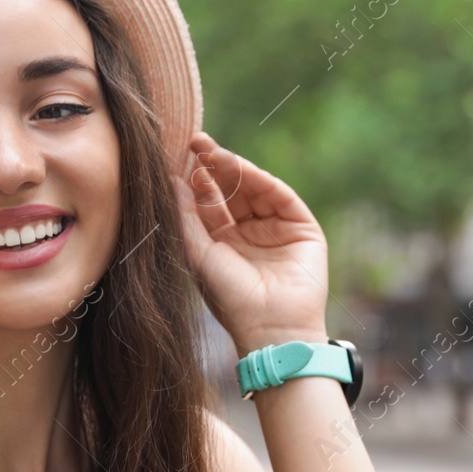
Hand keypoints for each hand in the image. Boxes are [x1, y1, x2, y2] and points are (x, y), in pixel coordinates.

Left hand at [172, 131, 330, 349]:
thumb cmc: (230, 299)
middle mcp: (249, 233)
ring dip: (234, 168)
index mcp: (223, 242)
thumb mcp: (200, 254)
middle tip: (196, 143)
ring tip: (213, 152)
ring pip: (254, 188)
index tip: (179, 157)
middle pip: (230, 190)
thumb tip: (170, 181)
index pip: (208, 202)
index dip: (196, 180)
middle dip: (214, 166)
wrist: (270, 328)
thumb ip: (186, 217)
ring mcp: (276, 229)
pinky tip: (240, 167)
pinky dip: (261, 179)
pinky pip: (280, 196)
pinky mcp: (302, 227)